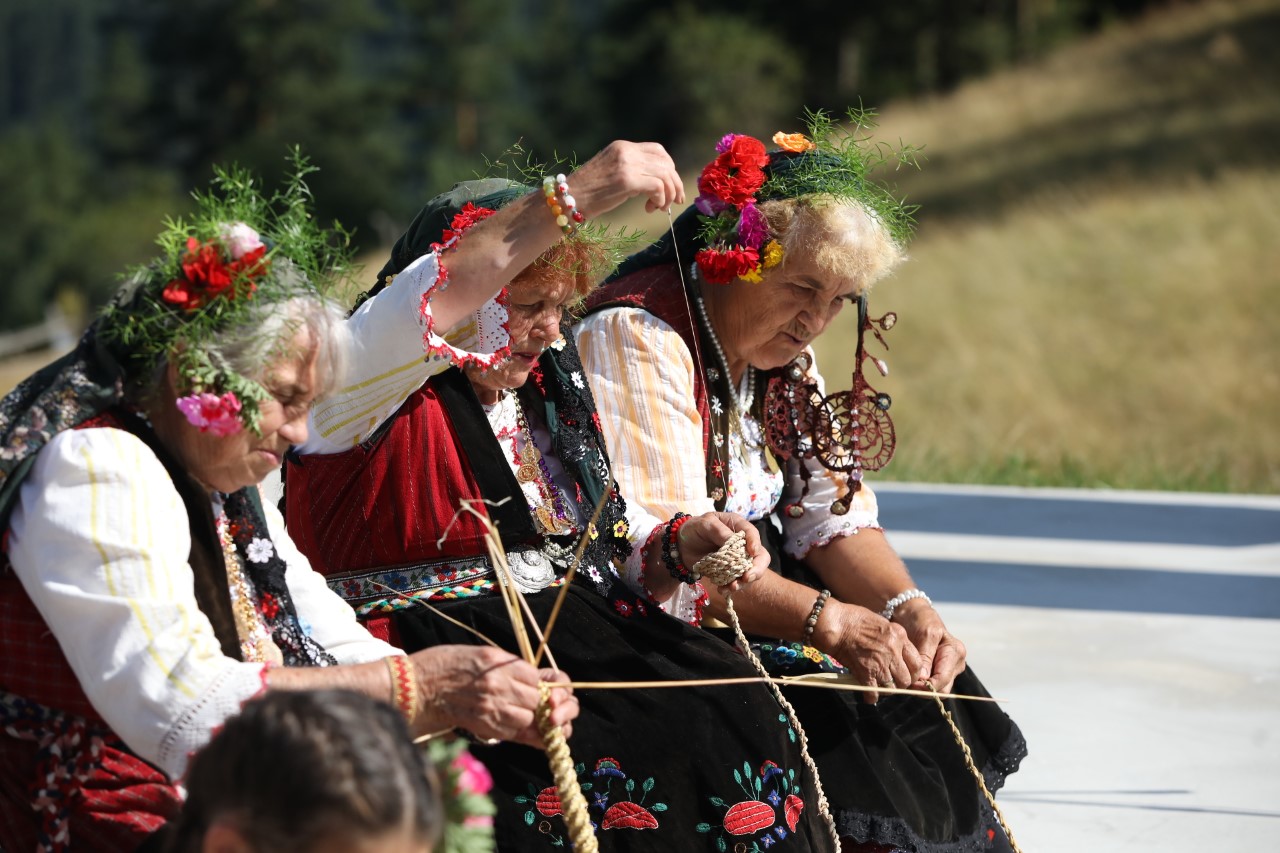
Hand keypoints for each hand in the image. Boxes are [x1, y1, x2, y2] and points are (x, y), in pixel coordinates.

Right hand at [409, 646, 578, 747]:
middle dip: (532, 702)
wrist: (416, 687)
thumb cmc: (445, 665)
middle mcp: (497, 685)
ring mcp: (490, 707)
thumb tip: (530, 678)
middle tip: (521, 701)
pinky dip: (510, 729)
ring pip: (526, 718)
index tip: (528, 685)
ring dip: (523, 717)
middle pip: (534, 699)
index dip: (534, 683)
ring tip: (510, 711)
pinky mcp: (482, 725)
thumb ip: (506, 665)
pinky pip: (510, 731)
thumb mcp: (479, 653)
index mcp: (497, 663)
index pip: (535, 678)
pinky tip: (500, 721)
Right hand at [568, 141, 684, 216]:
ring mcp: (626, 164)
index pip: (658, 151)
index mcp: (622, 147)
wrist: (565, 200)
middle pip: (666, 162)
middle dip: (674, 183)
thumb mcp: (611, 173)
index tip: (670, 187)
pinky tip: (650, 208)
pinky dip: (660, 199)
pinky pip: (658, 186)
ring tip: (660, 207)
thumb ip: (631, 171)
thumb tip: (655, 183)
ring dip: (668, 194)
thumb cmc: (586, 193)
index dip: (669, 169)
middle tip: (674, 201)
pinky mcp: (627, 180)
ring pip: (665, 174)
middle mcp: (626, 151)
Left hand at [678, 512, 770, 594]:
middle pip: (760, 556)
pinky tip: (722, 589)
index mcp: (737, 526)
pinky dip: (732, 587)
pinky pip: (737, 581)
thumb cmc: (694, 530)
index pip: (752, 533)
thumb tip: (733, 542)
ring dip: (743, 582)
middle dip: (756, 569)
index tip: (752, 552)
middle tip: (747, 577)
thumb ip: (719, 531)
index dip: (755, 543)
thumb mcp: (704, 524)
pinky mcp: (730, 571)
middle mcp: (742, 543)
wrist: (681, 547)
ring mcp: (737, 559)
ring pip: (750, 572)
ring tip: (731, 587)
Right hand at [811, 600, 923, 703]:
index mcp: (899, 636)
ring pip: (893, 688)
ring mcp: (880, 663)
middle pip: (907, 679)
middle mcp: (894, 651)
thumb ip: (893, 639)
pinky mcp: (866, 673)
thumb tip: (897, 653)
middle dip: (900, 683)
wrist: (835, 623)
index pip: (917, 663)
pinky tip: (868, 694)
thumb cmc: (853, 618)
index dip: (912, 672)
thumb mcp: (882, 623)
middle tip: (892, 681)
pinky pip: (874, 693)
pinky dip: (871, 696)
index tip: (905, 673)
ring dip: (886, 690)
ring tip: (879, 687)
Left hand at [892, 598, 966, 693]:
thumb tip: (924, 679)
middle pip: (943, 689)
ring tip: (907, 679)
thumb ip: (925, 657)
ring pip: (937, 690)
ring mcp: (949, 669)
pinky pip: (932, 685)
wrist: (913, 613)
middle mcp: (956, 663)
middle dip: (924, 689)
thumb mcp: (925, 634)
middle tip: (906, 683)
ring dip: (922, 688)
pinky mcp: (939, 671)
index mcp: (955, 652)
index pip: (943, 678)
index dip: (927, 685)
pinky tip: (910, 677)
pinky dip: (921, 685)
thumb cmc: (920, 620)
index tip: (910, 683)